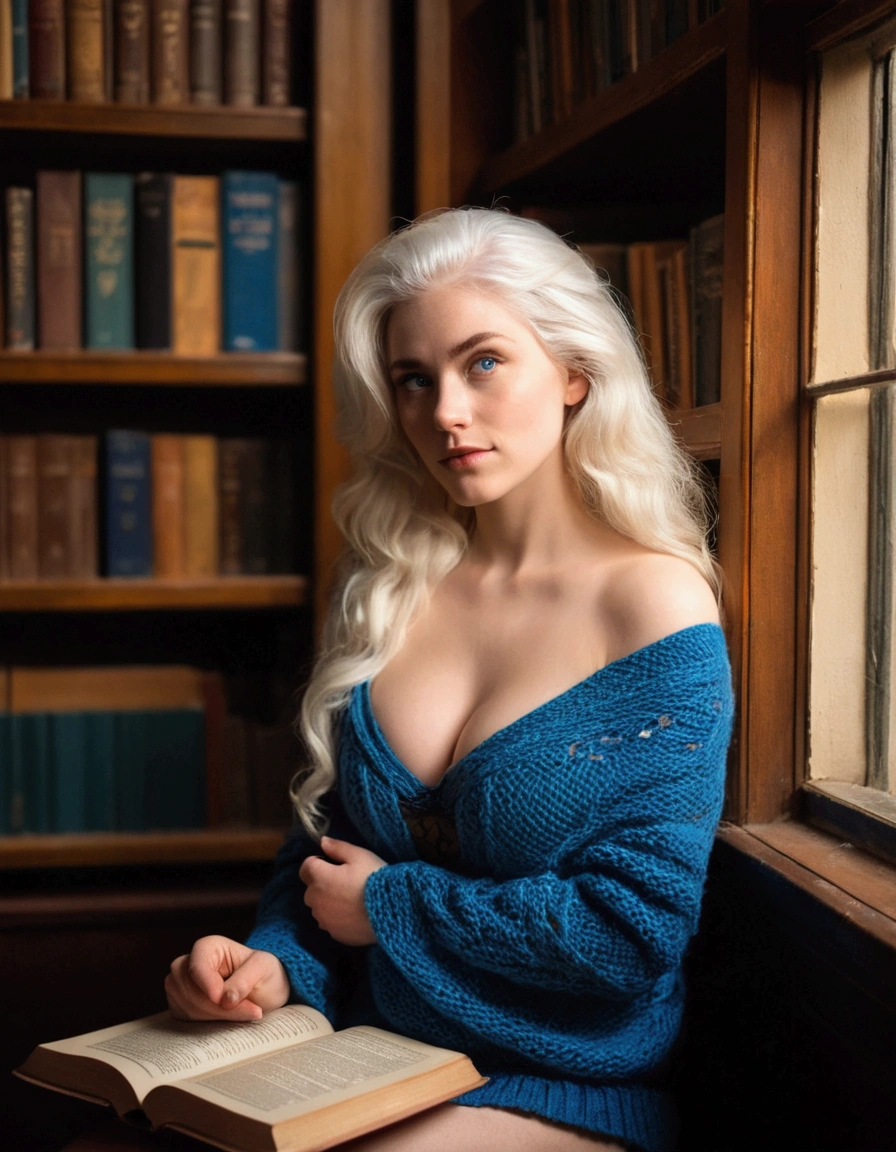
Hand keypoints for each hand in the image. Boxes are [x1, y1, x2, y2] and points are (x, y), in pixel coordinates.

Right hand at [165, 935, 290, 1021]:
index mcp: (208, 947)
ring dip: (215, 1017)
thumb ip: (244, 981)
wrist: (263, 991)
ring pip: (187, 1008)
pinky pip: (186, 1020)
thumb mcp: (263, 969)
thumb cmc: (262, 973)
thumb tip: (226, 1000)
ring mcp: (181, 986)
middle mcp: (188, 964)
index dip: (209, 986)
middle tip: (250, 1011)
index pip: (197, 968)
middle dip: (218, 1007)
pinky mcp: (181, 1006)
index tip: (226, 1001)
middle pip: (190, 990)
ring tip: (242, 1013)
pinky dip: (206, 1024)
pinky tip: (226, 1019)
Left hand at [299, 837, 385, 945]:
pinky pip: (329, 922)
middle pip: (312, 888)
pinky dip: (337, 917)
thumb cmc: (375, 879)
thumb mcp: (360, 856)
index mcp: (319, 878)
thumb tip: (322, 841)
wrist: (392, 912)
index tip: (335, 864)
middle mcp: (315, 900)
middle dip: (323, 884)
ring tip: (352, 899)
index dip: (319, 863)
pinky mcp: (333, 934)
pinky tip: (354, 914)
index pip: (306, 867)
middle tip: (347, 881)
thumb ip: (337, 848)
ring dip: (329, 902)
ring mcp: (323, 920)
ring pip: (320, 907)